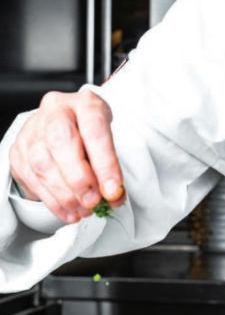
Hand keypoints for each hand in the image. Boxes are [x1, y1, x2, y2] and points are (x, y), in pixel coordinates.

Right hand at [9, 90, 124, 223]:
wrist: (61, 127)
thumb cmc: (88, 134)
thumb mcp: (106, 141)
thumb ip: (111, 166)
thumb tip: (114, 195)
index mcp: (84, 103)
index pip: (94, 128)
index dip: (105, 162)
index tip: (113, 189)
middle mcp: (55, 111)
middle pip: (61, 141)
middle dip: (79, 178)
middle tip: (94, 201)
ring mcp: (33, 130)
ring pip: (43, 163)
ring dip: (65, 194)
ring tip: (84, 209)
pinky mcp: (19, 150)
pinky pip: (33, 179)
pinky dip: (53, 201)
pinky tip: (69, 211)